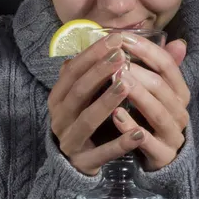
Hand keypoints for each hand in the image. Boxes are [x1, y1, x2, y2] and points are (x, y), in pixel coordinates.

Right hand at [48, 33, 144, 175]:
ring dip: (107, 102)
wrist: (75, 161)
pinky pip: (102, 152)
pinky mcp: (83, 162)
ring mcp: (69, 140)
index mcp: (59, 97)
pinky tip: (139, 133)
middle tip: (121, 56)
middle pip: (78, 91)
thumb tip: (116, 36)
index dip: (92, 54)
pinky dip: (120, 143)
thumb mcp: (88, 94)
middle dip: (99, 72)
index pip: (72, 71)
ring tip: (127, 86)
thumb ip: (100, 70)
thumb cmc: (85, 117)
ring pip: (87, 119)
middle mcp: (59, 117)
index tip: (115, 39)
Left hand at [112, 34, 189, 171]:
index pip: (167, 65)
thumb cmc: (152, 118)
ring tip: (117, 81)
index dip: (146, 49)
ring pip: (157, 112)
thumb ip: (159, 67)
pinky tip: (115, 116)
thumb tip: (176, 41)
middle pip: (162, 87)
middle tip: (115, 61)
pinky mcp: (163, 155)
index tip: (123, 37)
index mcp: (180, 92)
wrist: (161, 159)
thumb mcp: (156, 91)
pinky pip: (147, 141)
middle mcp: (180, 111)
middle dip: (139, 72)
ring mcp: (173, 134)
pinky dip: (131, 127)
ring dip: (137, 95)